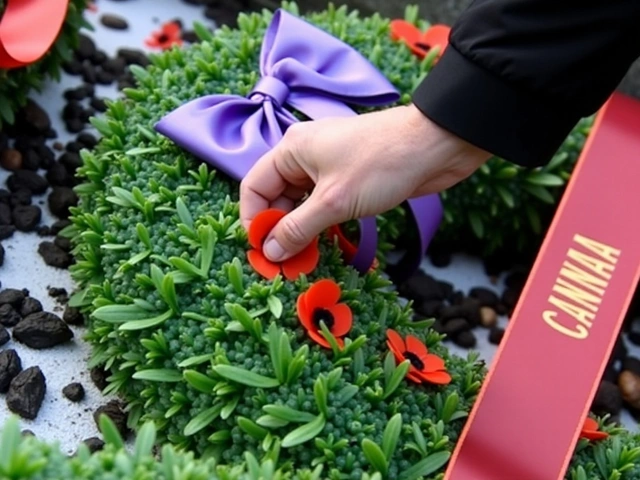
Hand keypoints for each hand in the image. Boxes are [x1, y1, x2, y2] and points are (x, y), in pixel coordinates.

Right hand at [239, 104, 490, 261]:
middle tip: (284, 265)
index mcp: (291, 150)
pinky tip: (322, 246)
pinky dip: (320, 226)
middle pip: (277, 198)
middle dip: (278, 230)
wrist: (436, 146)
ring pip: (301, 204)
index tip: (262, 252)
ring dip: (301, 231)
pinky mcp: (349, 180)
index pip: (254, 187)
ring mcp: (328, 168)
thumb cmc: (381, 164)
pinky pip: (323, 206)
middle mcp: (304, 157)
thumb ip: (298, 228)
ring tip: (302, 261)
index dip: (254, 221)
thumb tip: (270, 252)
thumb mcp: (333, 201)